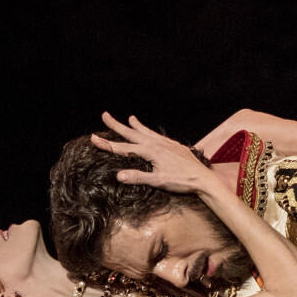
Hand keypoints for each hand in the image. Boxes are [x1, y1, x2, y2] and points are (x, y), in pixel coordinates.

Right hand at [92, 113, 212, 193]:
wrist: (204, 179)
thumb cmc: (181, 182)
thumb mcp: (158, 181)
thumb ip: (138, 177)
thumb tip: (118, 175)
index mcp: (150, 151)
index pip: (123, 148)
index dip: (107, 144)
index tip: (92, 138)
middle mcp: (157, 143)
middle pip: (132, 133)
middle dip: (117, 125)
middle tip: (105, 114)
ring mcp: (167, 143)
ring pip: (147, 132)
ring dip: (137, 126)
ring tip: (130, 118)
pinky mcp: (175, 146)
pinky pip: (159, 136)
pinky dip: (152, 132)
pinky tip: (152, 133)